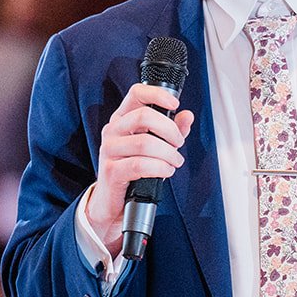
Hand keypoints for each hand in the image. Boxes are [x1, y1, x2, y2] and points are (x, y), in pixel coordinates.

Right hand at [88, 83, 194, 252]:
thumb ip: (172, 130)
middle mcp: (113, 131)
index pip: (136, 93)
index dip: (157, 94)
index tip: (175, 104)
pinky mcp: (111, 171)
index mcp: (122, 119)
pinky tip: (165, 171)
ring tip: (174, 162)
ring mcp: (109, 150)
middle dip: (169, 130)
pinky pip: (139, 165)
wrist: (113, 204)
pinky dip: (159, 168)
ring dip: (168, 153)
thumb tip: (187, 116)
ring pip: (145, 143)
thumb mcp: (156, 147)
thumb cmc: (133, 171)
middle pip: (143, 116)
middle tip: (178, 143)